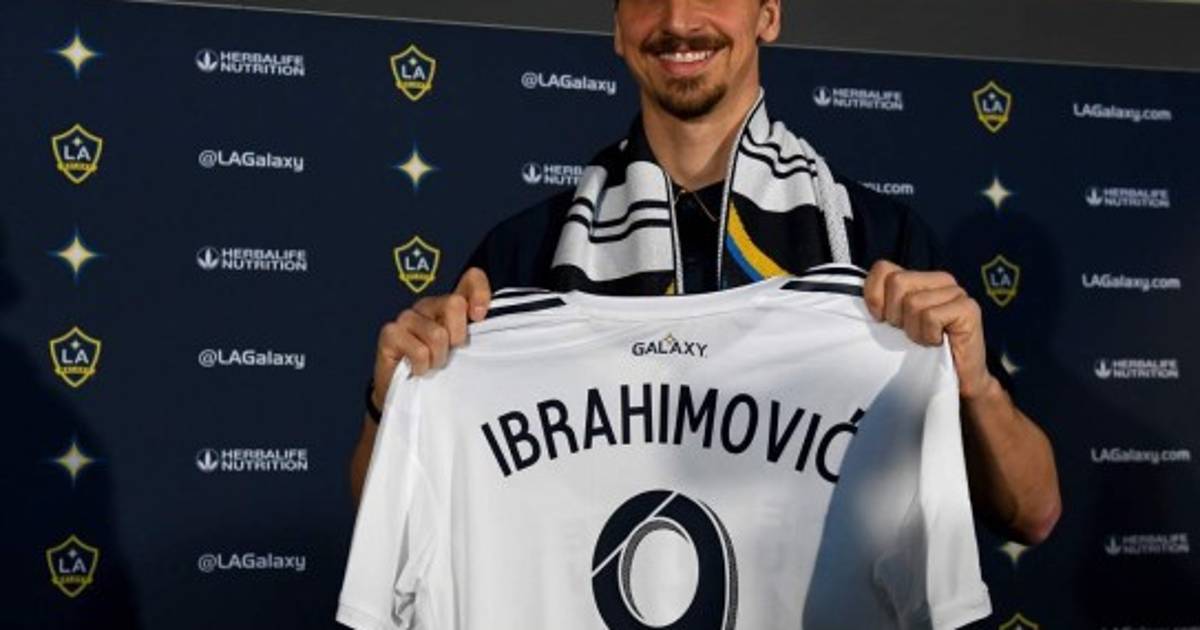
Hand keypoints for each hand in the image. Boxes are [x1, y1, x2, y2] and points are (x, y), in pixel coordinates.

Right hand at [371, 267, 491, 406]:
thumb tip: (488, 320)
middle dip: (457, 336)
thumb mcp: (467, 353)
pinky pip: (419, 351)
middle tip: (449, 353)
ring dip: (438, 358)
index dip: (479, 292)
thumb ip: (480, 334)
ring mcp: (407, 317)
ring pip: (437, 333)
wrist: (407, 393)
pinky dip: (423, 367)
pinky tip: (417, 370)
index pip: (471, 278)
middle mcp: (429, 306)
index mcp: (451, 305)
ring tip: (432, 365)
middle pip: (454, 303)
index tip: (479, 316)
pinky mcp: (390, 332)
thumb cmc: (440, 371)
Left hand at [863, 260, 992, 398]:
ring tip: (926, 340)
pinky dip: (928, 335)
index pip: (883, 268)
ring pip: (913, 302)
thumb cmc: (920, 353)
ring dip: (914, 331)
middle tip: (909, 333)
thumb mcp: (893, 324)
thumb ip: (881, 304)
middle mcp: (940, 279)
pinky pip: (931, 316)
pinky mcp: (968, 308)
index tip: (883, 320)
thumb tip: (854, 295)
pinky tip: (938, 343)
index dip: (875, 297)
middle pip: (897, 282)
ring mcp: (957, 292)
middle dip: (895, 315)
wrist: (955, 380)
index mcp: (920, 278)